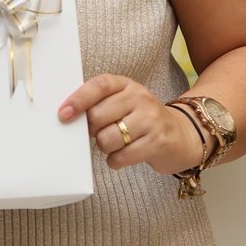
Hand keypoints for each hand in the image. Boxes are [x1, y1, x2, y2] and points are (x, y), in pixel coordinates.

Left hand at [58, 73, 203, 173]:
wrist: (182, 136)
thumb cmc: (142, 120)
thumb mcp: (124, 102)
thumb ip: (99, 103)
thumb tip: (68, 116)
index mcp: (127, 85)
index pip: (99, 85)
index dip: (78, 99)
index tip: (63, 114)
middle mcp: (140, 98)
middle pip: (98, 116)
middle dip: (92, 131)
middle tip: (100, 133)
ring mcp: (151, 120)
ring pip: (107, 139)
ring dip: (105, 147)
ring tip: (116, 144)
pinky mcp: (158, 143)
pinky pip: (121, 157)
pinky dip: (116, 161)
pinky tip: (124, 156)